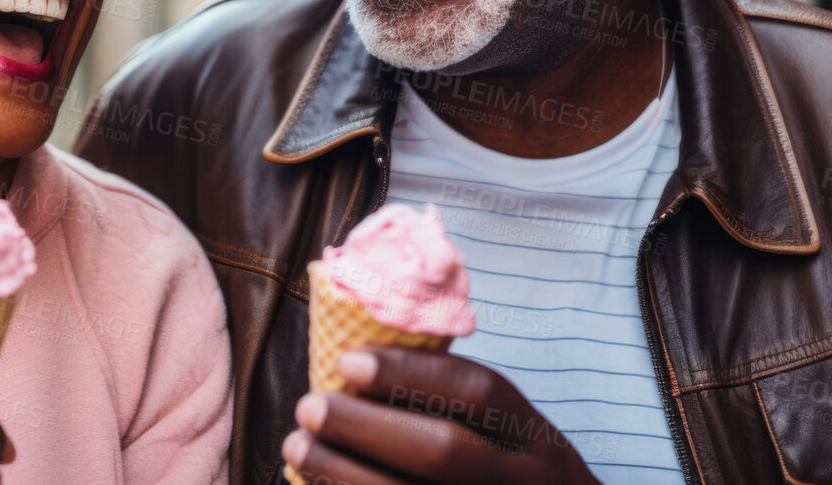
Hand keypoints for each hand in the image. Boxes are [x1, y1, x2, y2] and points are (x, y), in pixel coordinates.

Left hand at [282, 346, 599, 484]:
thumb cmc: (504, 472)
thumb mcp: (505, 434)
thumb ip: (450, 403)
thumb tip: (354, 367)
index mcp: (533, 436)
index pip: (477, 391)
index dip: (410, 372)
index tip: (347, 360)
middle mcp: (522, 480)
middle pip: (444, 451)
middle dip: (368, 426)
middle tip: (309, 407)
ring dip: (343, 472)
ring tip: (297, 444)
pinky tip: (317, 481)